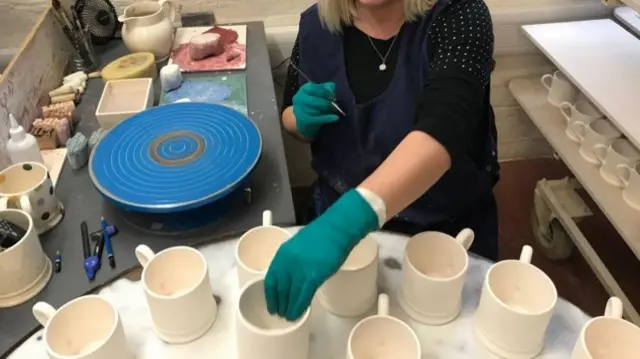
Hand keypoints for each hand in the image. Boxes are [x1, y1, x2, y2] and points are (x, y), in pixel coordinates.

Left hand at [264, 190, 378, 320]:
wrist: (337, 229)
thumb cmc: (321, 235)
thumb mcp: (297, 246)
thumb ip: (290, 261)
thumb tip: (289, 277)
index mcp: (282, 254)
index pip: (270, 280)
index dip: (270, 296)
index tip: (271, 304)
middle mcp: (288, 262)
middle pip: (280, 290)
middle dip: (280, 304)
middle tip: (280, 313)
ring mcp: (301, 270)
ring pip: (291, 295)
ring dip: (289, 309)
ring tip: (289, 317)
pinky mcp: (314, 276)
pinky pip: (304, 296)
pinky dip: (300, 307)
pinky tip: (298, 313)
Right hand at [292, 82, 339, 138]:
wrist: (301, 118)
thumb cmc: (313, 103)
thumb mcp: (318, 93)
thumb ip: (326, 88)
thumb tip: (332, 88)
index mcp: (304, 89)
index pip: (312, 88)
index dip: (323, 92)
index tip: (333, 96)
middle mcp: (299, 99)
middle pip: (313, 101)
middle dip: (326, 103)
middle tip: (334, 106)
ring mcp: (300, 110)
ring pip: (315, 111)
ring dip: (326, 111)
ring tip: (332, 111)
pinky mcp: (304, 120)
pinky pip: (317, 119)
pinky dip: (327, 118)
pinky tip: (336, 118)